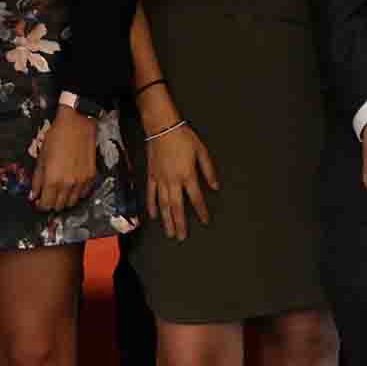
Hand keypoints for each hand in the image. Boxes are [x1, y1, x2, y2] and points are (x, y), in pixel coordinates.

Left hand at [30, 107, 97, 212]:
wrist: (77, 124)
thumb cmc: (57, 137)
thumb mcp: (41, 157)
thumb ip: (37, 179)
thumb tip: (33, 194)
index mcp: (52, 180)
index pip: (45, 204)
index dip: (40, 204)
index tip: (39, 201)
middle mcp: (67, 184)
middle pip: (58, 206)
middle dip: (51, 203)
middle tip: (49, 195)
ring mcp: (81, 181)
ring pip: (72, 203)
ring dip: (65, 200)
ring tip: (60, 191)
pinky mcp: (91, 176)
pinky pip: (84, 194)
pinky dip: (77, 193)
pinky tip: (72, 185)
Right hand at [146, 123, 218, 240]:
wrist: (162, 127)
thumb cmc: (183, 137)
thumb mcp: (201, 151)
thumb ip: (208, 170)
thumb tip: (215, 187)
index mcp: (187, 174)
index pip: (196, 198)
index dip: (201, 211)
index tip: (204, 221)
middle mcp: (173, 180)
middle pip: (177, 207)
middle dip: (180, 223)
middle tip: (182, 237)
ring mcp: (161, 179)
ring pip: (164, 205)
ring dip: (167, 220)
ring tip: (170, 233)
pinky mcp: (151, 176)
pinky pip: (151, 195)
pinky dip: (152, 206)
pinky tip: (154, 216)